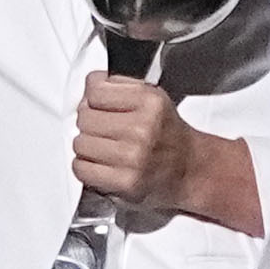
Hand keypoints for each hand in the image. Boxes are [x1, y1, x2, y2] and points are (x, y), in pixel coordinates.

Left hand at [72, 74, 263, 233]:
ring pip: (79, 143)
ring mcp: (133, 157)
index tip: (99, 106)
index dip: (92, 99)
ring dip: (87, 146)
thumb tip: (88, 86)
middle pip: (84, 118)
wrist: (190, 169)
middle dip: (89, 123)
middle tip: (104, 130)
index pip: (95, 91)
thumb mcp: (152, 96)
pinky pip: (81, 168)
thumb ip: (118, 86)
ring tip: (104, 148)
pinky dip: (85, 167)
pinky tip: (100, 164)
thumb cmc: (167, 134)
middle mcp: (143, 129)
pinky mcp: (125, 182)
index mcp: (150, 102)